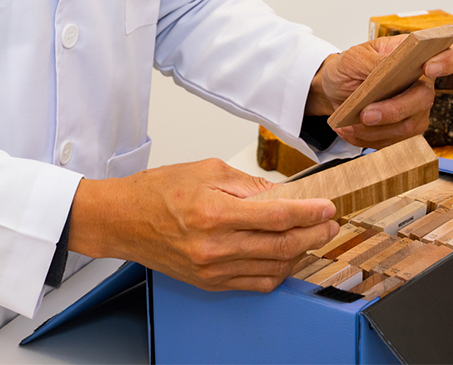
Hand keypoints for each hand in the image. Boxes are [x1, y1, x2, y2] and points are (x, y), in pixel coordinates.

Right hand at [66, 159, 338, 291]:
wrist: (123, 220)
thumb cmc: (158, 192)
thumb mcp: (207, 170)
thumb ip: (248, 184)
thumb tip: (281, 194)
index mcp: (214, 212)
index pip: (277, 216)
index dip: (309, 213)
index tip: (327, 207)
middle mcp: (215, 246)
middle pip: (282, 245)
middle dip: (314, 234)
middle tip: (329, 223)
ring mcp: (213, 270)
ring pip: (274, 267)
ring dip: (300, 253)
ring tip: (312, 237)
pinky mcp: (210, 283)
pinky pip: (256, 283)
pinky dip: (278, 271)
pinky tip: (287, 257)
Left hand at [305, 36, 452, 147]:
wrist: (332, 91)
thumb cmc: (347, 68)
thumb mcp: (352, 57)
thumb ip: (371, 62)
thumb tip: (388, 68)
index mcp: (413, 55)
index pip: (450, 52)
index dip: (448, 60)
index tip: (428, 68)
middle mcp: (421, 82)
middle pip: (425, 98)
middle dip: (394, 110)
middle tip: (366, 114)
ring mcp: (415, 108)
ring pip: (409, 126)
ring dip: (375, 128)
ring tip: (349, 122)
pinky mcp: (404, 130)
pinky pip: (393, 141)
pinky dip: (368, 138)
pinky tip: (350, 129)